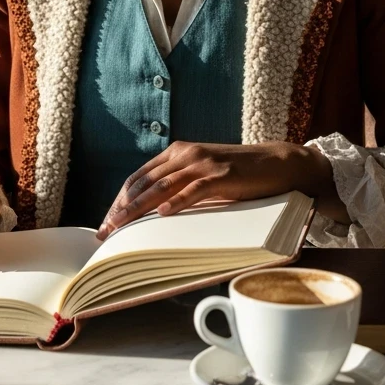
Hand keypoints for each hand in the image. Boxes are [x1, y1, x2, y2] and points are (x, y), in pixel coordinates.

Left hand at [96, 141, 338, 239]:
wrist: (278, 163)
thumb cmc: (240, 174)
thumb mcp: (204, 176)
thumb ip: (181, 186)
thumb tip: (153, 214)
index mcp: (178, 152)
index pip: (139, 177)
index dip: (120, 200)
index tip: (107, 222)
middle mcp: (186, 154)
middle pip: (144, 183)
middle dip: (122, 209)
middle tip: (106, 232)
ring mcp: (203, 163)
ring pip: (162, 187)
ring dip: (138, 209)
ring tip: (122, 227)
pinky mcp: (222, 175)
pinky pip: (194, 189)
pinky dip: (177, 202)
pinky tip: (163, 215)